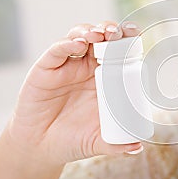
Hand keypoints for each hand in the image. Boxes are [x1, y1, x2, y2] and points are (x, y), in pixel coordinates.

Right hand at [8, 21, 141, 165]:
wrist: (40, 148)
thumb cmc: (72, 139)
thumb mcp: (97, 142)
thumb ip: (116, 145)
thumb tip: (138, 148)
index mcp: (104, 79)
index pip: (118, 52)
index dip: (127, 40)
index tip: (135, 35)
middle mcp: (86, 68)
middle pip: (101, 39)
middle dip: (110, 30)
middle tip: (117, 33)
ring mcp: (66, 66)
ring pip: (79, 37)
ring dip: (90, 31)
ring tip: (99, 35)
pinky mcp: (45, 69)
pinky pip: (56, 51)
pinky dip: (66, 44)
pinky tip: (77, 45)